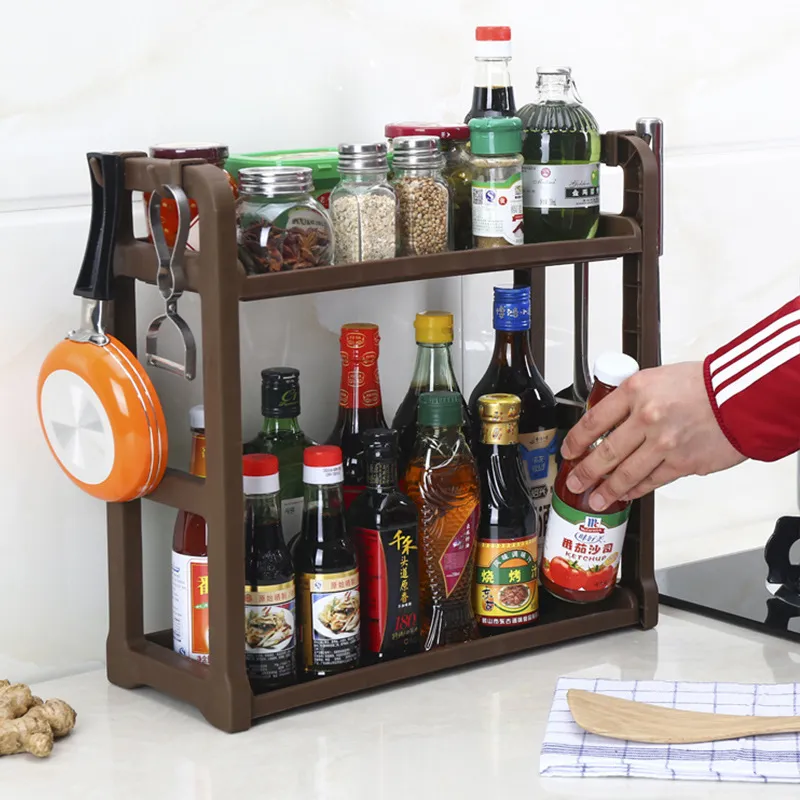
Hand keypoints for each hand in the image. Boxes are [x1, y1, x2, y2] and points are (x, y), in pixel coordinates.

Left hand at [560, 361, 745, 510]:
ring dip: (607, 490)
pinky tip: (626, 494)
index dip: (576, 440)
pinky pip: (651, 481)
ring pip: (626, 474)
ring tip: (595, 499)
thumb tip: (611, 420)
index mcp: (636, 392)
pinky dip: (635, 490)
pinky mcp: (682, 464)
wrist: (745, 397)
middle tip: (574, 481)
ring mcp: (664, 444)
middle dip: (585, 472)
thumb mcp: (658, 378)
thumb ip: (633, 400)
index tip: (569, 450)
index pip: (594, 420)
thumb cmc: (706, 384)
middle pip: (606, 452)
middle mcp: (646, 418)